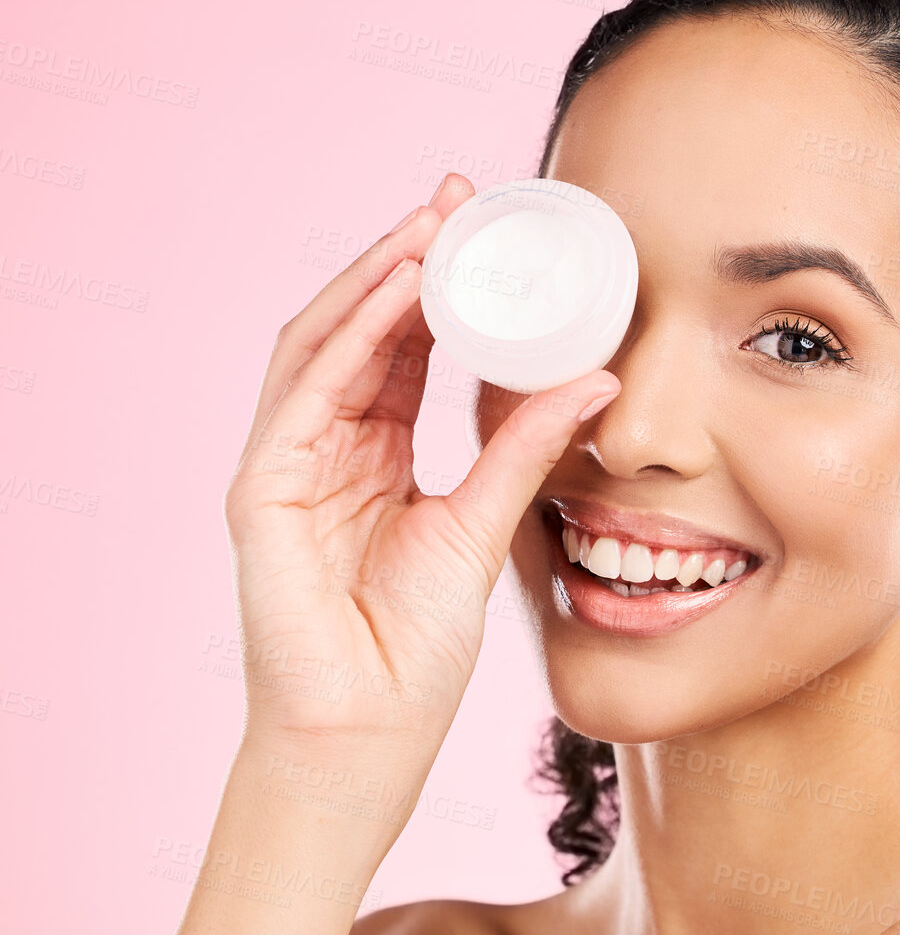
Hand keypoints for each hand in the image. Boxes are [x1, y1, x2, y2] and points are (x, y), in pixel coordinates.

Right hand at [223, 174, 620, 753]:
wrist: (367, 738)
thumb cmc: (415, 651)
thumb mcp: (486, 526)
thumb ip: (528, 449)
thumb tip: (601, 381)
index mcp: (375, 457)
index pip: (402, 350)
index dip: (440, 287)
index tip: (485, 229)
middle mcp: (326, 448)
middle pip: (359, 330)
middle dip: (406, 259)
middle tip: (457, 196)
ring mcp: (287, 465)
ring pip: (323, 344)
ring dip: (376, 279)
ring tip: (432, 224)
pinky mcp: (264, 492)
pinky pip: (305, 394)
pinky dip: (351, 336)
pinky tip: (398, 291)